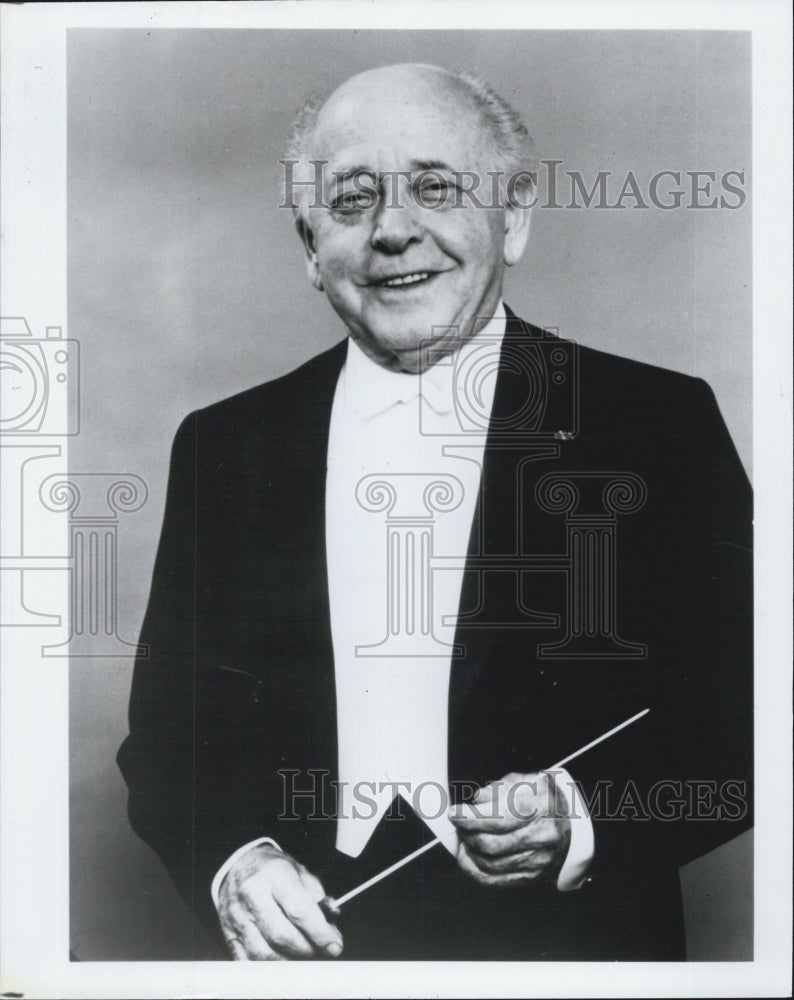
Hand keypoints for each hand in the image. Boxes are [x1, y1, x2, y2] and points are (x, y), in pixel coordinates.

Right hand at [217, 843, 342, 959]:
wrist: (238, 866)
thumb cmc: (272, 869)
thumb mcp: (299, 870)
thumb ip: (318, 895)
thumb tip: (332, 920)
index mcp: (275, 874)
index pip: (299, 910)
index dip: (320, 933)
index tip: (334, 945)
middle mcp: (253, 895)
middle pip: (282, 936)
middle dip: (308, 950)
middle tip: (320, 950)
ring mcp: (238, 917)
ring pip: (265, 955)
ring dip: (290, 962)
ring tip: (303, 956)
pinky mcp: (229, 935)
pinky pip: (249, 963)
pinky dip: (269, 969)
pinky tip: (283, 960)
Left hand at [449, 771, 570, 885]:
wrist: (571, 824)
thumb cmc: (542, 798)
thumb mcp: (523, 781)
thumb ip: (498, 789)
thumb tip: (476, 800)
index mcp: (539, 808)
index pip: (497, 819)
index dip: (470, 817)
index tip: (454, 812)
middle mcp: (541, 837)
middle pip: (491, 843)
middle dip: (467, 833)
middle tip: (457, 822)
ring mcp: (537, 860)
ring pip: (490, 863)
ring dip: (468, 850)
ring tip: (462, 836)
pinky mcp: (531, 876)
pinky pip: (496, 880)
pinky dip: (474, 871)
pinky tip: (466, 856)